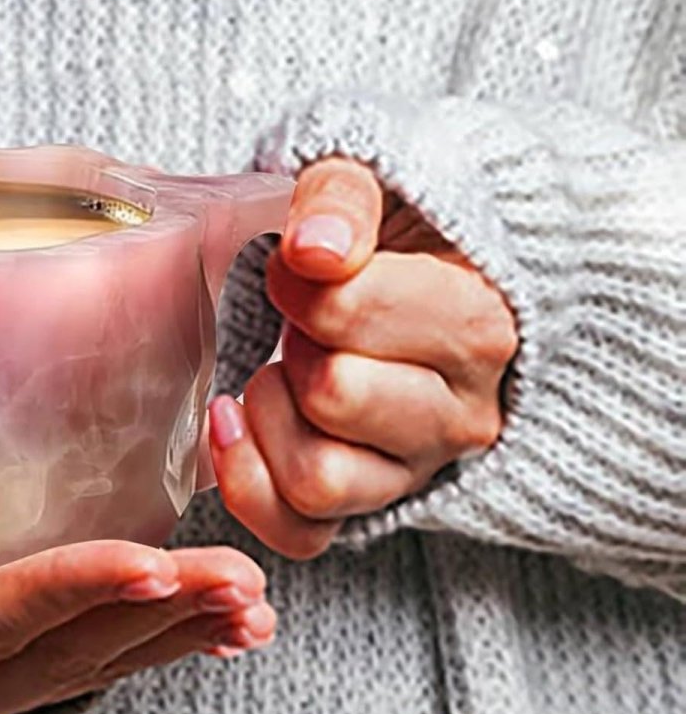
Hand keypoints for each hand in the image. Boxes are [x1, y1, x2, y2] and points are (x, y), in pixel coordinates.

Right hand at [0, 534, 274, 713]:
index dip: (70, 592)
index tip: (154, 563)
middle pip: (61, 655)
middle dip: (156, 616)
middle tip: (240, 580)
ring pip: (89, 673)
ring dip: (176, 638)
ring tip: (252, 606)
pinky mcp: (0, 704)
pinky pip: (89, 679)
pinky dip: (158, 653)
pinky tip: (220, 632)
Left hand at [209, 157, 517, 560]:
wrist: (412, 275)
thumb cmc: (386, 231)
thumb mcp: (371, 180)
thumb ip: (343, 198)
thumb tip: (315, 250)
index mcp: (479, 325)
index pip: (352, 314)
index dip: (296, 282)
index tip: (297, 261)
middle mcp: (463, 413)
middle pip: (335, 395)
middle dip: (293, 346)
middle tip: (300, 322)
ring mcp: (417, 470)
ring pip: (318, 479)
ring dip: (272, 415)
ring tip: (279, 369)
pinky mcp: (372, 506)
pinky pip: (302, 534)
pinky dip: (251, 484)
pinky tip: (233, 423)